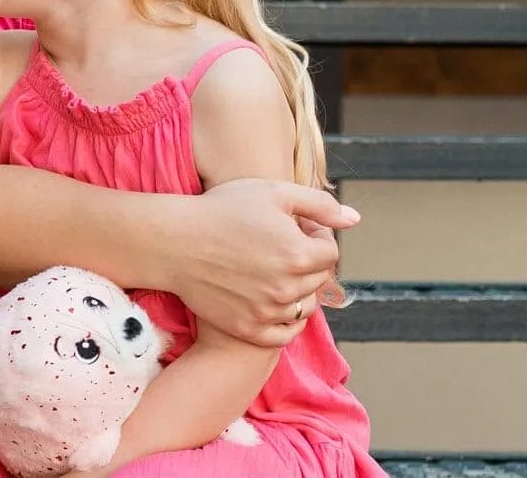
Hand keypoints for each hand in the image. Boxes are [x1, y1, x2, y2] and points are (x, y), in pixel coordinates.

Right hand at [164, 179, 360, 346]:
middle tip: (275, 246)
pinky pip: (284, 333)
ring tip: (268, 270)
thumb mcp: (273, 193)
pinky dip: (285, 321)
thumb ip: (320, 205)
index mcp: (300, 254)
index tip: (291, 227)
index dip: (314, 236)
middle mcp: (289, 288)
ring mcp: (269, 311)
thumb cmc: (220, 210)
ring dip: (295, 289)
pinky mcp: (249, 328)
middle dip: (306, 262)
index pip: (330, 253)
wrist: (172, 242)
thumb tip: (355, 219)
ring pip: (303, 306)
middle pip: (318, 280)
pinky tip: (271, 301)